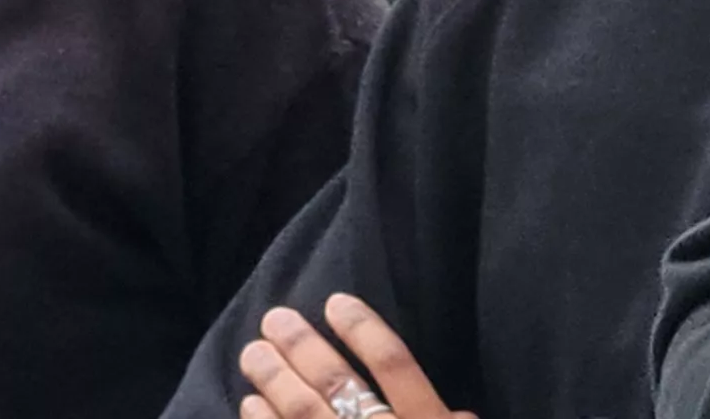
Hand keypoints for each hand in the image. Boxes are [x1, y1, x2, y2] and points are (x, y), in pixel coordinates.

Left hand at [235, 296, 472, 418]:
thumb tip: (459, 412)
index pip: (394, 365)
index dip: (363, 329)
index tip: (336, 302)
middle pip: (339, 385)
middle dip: (303, 348)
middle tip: (274, 320)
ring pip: (305, 413)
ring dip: (275, 380)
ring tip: (253, 353)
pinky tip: (250, 404)